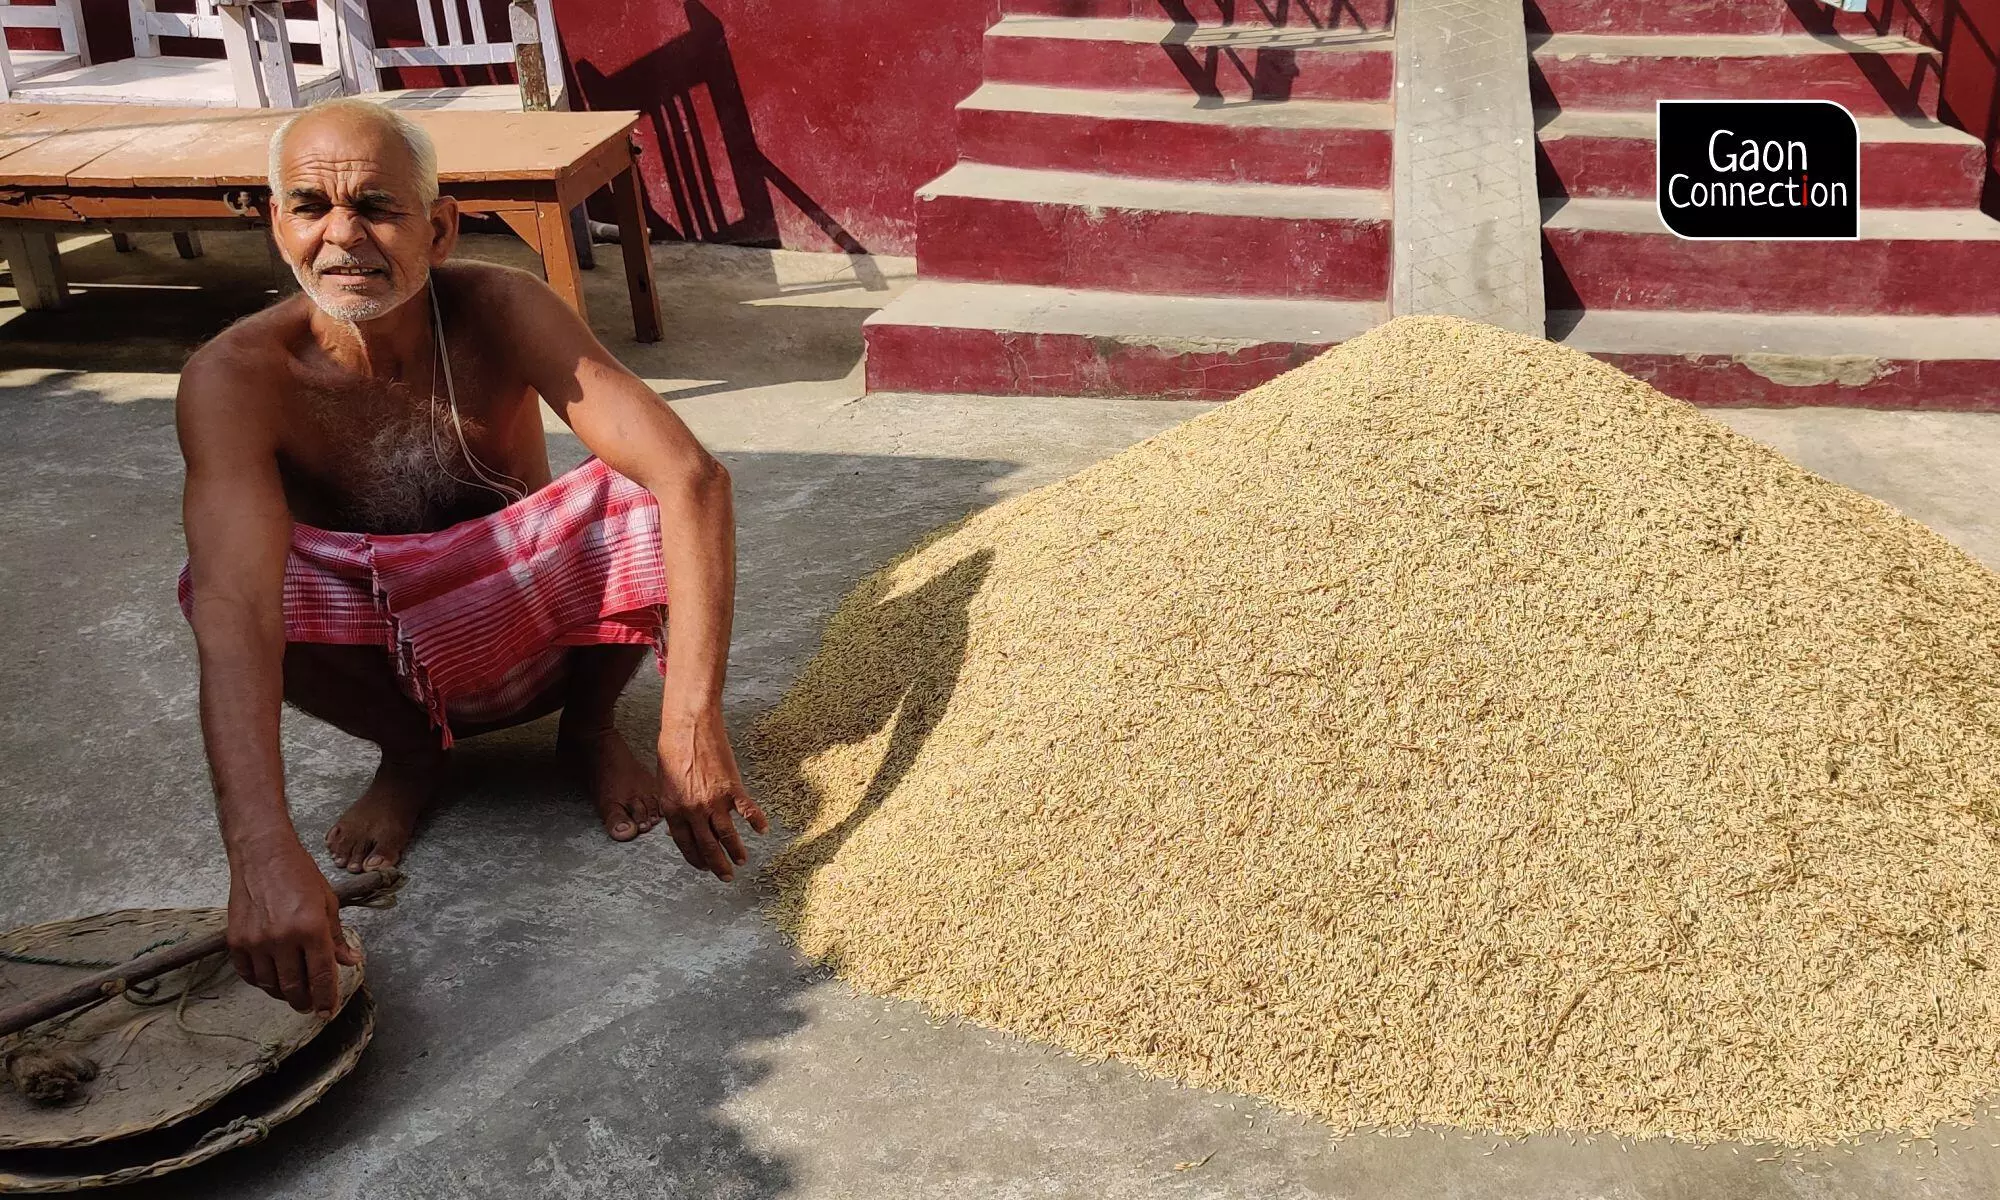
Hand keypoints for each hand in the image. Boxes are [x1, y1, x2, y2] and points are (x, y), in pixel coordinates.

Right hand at [226, 836, 358, 1015]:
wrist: (262, 855)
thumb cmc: (299, 874)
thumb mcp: (328, 902)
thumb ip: (337, 937)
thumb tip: (350, 961)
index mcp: (311, 929)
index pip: (321, 975)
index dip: (326, 998)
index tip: (327, 1011)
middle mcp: (282, 939)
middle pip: (294, 987)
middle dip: (304, 1002)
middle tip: (310, 1005)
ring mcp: (256, 941)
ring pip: (270, 985)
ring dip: (283, 994)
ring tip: (293, 993)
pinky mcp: (236, 941)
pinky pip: (248, 974)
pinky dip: (261, 982)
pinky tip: (271, 979)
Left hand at [657, 708, 767, 880]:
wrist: (689, 727)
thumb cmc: (673, 750)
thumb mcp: (665, 784)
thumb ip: (676, 806)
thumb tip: (684, 824)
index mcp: (673, 810)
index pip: (686, 845)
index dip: (696, 859)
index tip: (704, 867)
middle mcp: (693, 811)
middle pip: (708, 847)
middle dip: (717, 866)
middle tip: (725, 877)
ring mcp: (714, 801)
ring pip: (727, 836)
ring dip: (736, 851)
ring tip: (742, 860)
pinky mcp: (732, 789)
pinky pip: (748, 811)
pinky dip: (757, 822)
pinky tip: (762, 830)